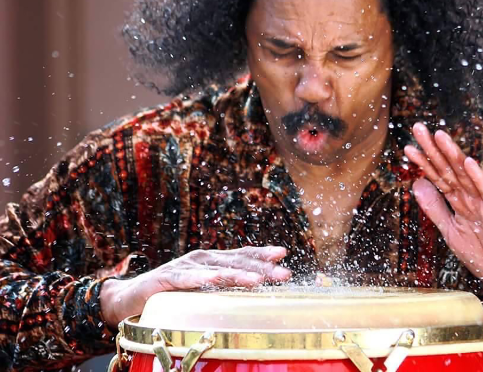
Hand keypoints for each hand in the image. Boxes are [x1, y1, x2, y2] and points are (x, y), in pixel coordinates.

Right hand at [100, 246, 290, 326]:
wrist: (129, 299)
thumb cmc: (171, 295)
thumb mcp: (203, 291)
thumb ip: (225, 287)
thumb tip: (257, 290)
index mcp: (212, 261)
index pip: (242, 255)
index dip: (262, 254)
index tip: (283, 254)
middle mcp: (202, 259)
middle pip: (236, 262)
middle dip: (261, 267)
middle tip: (283, 272)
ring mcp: (185, 267)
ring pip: (217, 270)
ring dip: (239, 273)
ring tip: (258, 278)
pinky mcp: (167, 278)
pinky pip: (188, 280)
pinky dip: (203, 279)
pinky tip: (217, 280)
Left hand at [404, 123, 482, 307]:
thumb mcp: (450, 230)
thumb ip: (434, 208)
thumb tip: (416, 183)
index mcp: (461, 202)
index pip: (439, 178)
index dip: (424, 163)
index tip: (408, 148)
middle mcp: (473, 198)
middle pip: (450, 170)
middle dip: (434, 150)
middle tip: (418, 129)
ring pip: (466, 175)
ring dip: (453, 154)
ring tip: (439, 135)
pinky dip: (477, 178)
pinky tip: (468, 162)